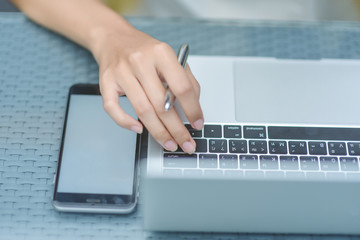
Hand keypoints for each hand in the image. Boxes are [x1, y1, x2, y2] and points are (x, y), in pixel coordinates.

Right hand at [91, 26, 203, 153]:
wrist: (114, 38)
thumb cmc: (144, 50)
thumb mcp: (169, 57)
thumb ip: (185, 79)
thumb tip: (194, 106)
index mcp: (161, 53)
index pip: (182, 87)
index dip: (193, 109)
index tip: (198, 124)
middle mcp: (140, 62)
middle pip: (162, 104)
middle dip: (177, 129)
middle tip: (186, 143)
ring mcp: (121, 73)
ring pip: (142, 110)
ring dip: (158, 132)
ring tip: (169, 143)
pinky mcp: (106, 82)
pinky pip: (113, 108)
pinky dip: (126, 122)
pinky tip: (139, 129)